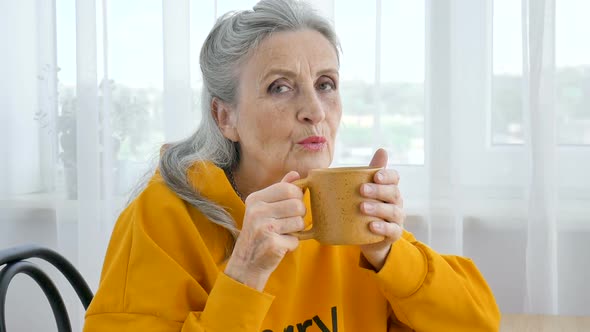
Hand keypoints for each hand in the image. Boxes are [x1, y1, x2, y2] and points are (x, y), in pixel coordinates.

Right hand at [224, 172, 305, 290]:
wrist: (246, 263)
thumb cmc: (259, 233)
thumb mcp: (264, 208)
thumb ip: (280, 190)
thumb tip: (296, 174)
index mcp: (256, 199)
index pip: (289, 189)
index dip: (297, 197)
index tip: (291, 207)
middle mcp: (257, 211)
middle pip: (297, 205)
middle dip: (299, 215)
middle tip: (288, 223)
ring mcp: (263, 227)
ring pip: (299, 222)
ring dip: (296, 231)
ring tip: (282, 234)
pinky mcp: (271, 244)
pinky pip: (296, 240)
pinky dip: (291, 245)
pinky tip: (279, 246)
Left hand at [359, 148, 404, 270]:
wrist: (366, 236)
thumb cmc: (365, 208)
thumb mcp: (363, 190)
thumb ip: (368, 172)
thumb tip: (381, 149)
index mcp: (389, 188)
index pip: (394, 177)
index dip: (387, 175)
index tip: (375, 176)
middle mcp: (396, 202)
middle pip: (393, 192)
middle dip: (378, 190)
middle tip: (362, 189)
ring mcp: (397, 218)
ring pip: (393, 211)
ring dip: (378, 208)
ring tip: (362, 207)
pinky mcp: (394, 233)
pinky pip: (392, 230)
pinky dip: (383, 228)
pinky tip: (372, 226)